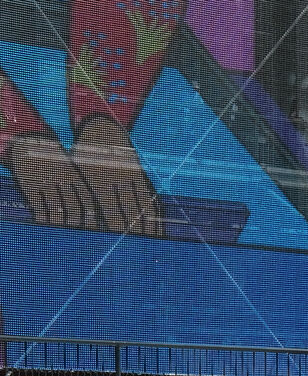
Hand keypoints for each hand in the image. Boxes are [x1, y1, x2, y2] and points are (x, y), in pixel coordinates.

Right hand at [6, 132, 99, 228]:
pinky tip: (43, 221)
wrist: (31, 142)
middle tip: (77, 230)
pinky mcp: (30, 185)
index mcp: (75, 175)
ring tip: (60, 228)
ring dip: (59, 221)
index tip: (93, 227)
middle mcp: (62, 179)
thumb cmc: (56, 160)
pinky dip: (41, 216)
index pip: (87, 199)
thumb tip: (91, 209)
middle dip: (76, 220)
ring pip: (55, 207)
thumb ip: (80, 185)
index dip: (90, 215)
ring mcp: (45, 182)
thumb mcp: (71, 168)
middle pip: (73, 205)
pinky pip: (37, 204)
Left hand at [71, 115, 163, 236]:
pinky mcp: (140, 173)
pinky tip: (156, 222)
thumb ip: (89, 196)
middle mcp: (118, 180)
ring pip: (142, 205)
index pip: (112, 213)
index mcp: (99, 181)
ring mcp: (131, 176)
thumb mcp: (82, 173)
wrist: (101, 125)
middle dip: (135, 233)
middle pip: (130, 212)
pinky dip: (154, 212)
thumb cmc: (85, 153)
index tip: (121, 244)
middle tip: (138, 248)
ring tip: (152, 240)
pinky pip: (149, 195)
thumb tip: (93, 221)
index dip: (118, 231)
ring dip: (148, 224)